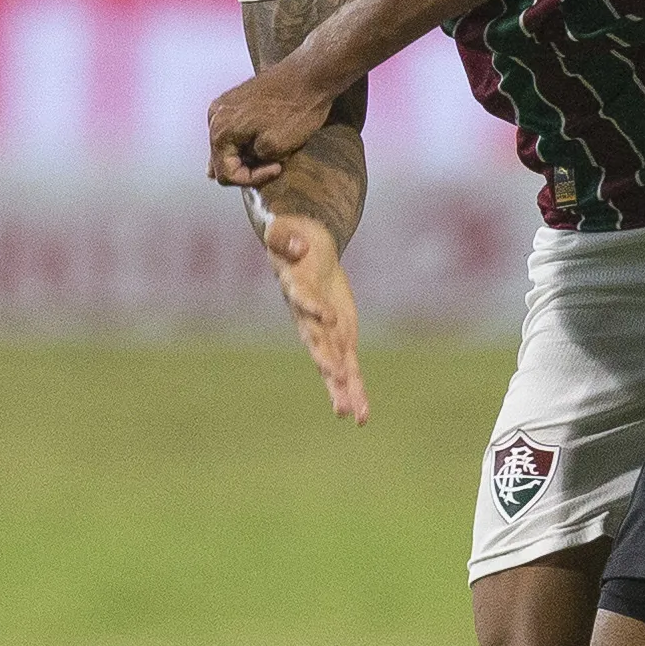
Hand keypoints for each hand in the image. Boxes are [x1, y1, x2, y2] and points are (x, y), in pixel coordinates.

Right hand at [207, 67, 336, 190]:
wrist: (311, 75)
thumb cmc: (296, 108)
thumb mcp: (276, 148)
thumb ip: (254, 161)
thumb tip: (247, 160)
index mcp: (221, 130)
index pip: (225, 173)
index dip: (252, 178)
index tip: (275, 169)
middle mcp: (216, 116)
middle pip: (223, 159)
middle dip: (247, 166)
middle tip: (273, 164)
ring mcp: (225, 105)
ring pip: (229, 144)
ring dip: (248, 153)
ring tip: (272, 152)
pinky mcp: (238, 99)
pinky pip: (236, 129)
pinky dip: (249, 139)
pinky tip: (266, 140)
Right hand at [262, 213, 369, 422]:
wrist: (302, 248)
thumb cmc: (290, 237)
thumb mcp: (284, 229)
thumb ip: (284, 236)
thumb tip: (298, 243)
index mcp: (295, 290)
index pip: (303, 299)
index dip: (313, 307)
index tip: (326, 315)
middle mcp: (307, 319)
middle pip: (316, 341)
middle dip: (325, 358)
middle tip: (335, 375)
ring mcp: (324, 333)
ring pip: (334, 364)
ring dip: (341, 388)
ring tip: (350, 413)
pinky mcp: (340, 338)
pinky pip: (349, 367)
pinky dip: (356, 390)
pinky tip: (361, 416)